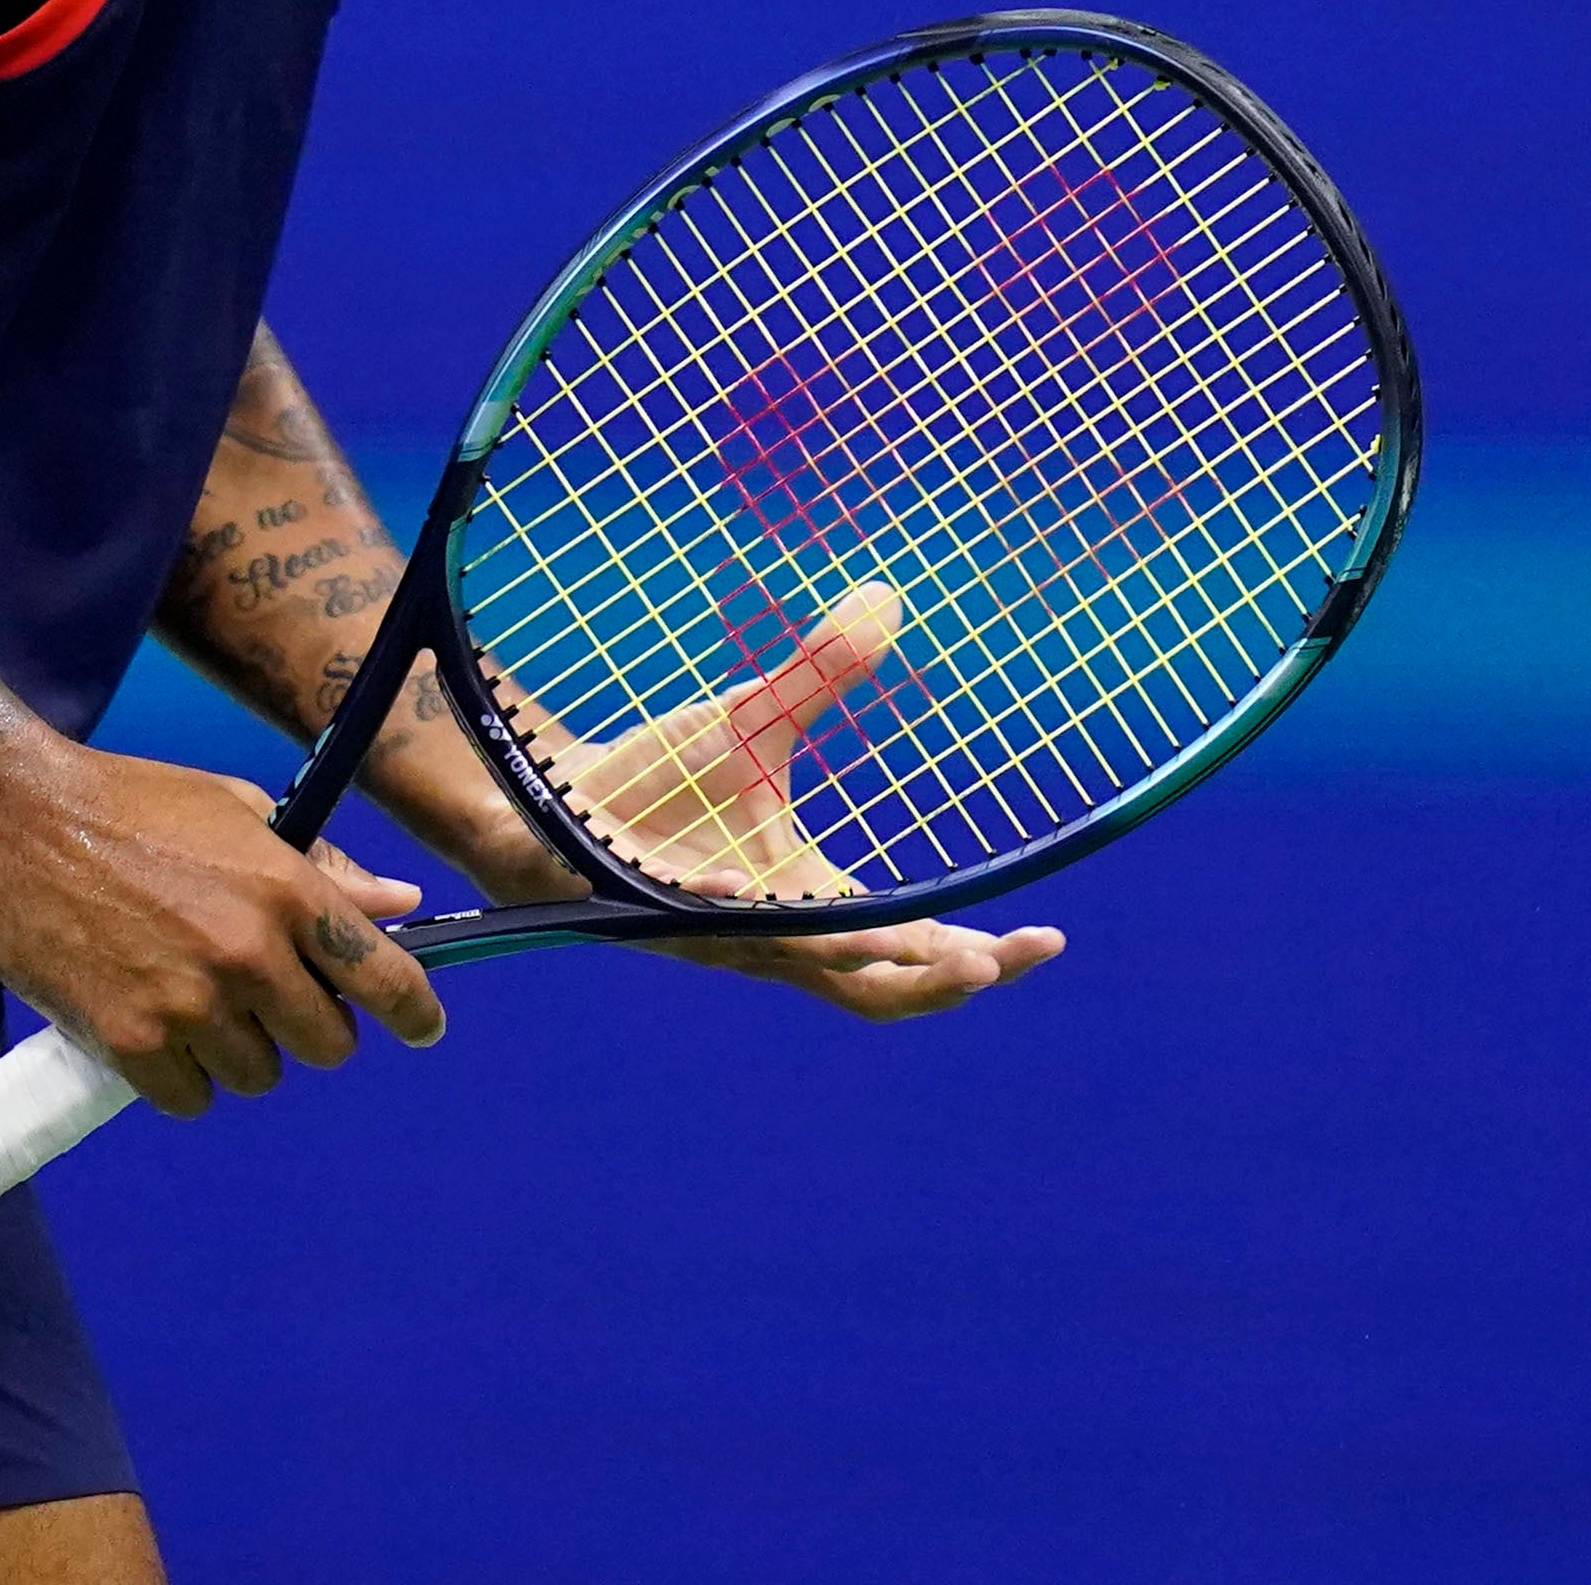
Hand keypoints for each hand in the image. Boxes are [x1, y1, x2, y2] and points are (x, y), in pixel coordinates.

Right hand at [0, 734, 444, 1116]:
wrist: (13, 822)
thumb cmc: (129, 804)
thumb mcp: (236, 810)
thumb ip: (321, 867)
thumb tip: (398, 903)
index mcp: (285, 890)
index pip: (383, 975)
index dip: (415, 1012)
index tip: (423, 1028)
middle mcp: (248, 954)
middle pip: (327, 1044)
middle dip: (307, 1026)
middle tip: (265, 997)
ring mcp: (190, 1004)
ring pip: (259, 1075)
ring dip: (239, 1050)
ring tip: (194, 1000)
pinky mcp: (132, 1043)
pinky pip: (191, 1099)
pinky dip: (181, 1077)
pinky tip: (156, 1029)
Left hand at [518, 576, 1064, 1023]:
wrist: (544, 793)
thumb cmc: (657, 780)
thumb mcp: (751, 723)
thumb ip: (820, 676)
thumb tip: (883, 598)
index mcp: (805, 905)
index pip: (907, 953)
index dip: (977, 958)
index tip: (1045, 937)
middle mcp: (763, 936)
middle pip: (870, 992)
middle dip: (935, 978)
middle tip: (991, 958)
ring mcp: (701, 930)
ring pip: (788, 967)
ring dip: (845, 954)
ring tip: (920, 945)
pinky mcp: (631, 903)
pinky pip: (681, 916)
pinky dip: (719, 905)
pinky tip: (747, 888)